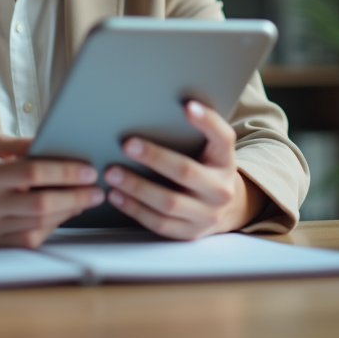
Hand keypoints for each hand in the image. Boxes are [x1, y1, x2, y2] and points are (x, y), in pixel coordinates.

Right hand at [0, 135, 103, 248]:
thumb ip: (23, 143)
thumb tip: (55, 141)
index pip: (32, 172)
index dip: (64, 172)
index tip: (89, 171)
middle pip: (40, 204)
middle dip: (75, 197)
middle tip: (97, 191)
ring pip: (40, 224)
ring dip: (69, 211)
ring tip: (87, 199)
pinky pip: (33, 238)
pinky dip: (54, 225)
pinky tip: (66, 212)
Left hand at [103, 101, 266, 239]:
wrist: (225, 208)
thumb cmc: (208, 167)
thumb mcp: (212, 148)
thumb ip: (198, 129)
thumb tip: (175, 103)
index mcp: (226, 160)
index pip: (222, 137)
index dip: (206, 121)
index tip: (187, 106)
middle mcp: (220, 189)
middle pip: (186, 171)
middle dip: (154, 157)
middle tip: (127, 144)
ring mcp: (206, 215)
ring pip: (168, 203)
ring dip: (136, 187)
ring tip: (112, 173)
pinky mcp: (189, 234)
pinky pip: (159, 223)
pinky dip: (134, 209)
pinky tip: (116, 195)